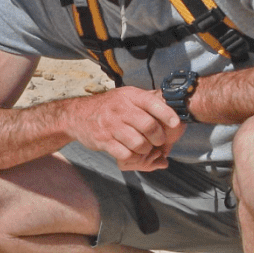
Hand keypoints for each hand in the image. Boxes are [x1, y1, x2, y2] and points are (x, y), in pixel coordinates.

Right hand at [69, 88, 187, 171]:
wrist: (78, 115)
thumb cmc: (109, 106)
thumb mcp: (126, 95)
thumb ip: (147, 99)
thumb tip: (172, 101)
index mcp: (129, 96)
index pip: (152, 102)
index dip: (167, 114)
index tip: (176, 123)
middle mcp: (120, 109)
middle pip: (149, 126)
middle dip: (158, 137)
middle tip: (159, 141)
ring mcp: (111, 125)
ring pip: (139, 143)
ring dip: (146, 149)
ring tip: (145, 148)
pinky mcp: (103, 140)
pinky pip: (125, 154)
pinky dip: (133, 157)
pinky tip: (132, 153)